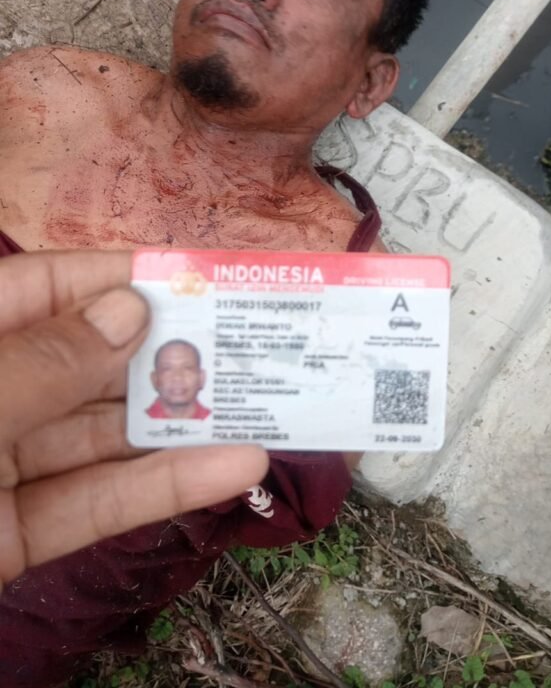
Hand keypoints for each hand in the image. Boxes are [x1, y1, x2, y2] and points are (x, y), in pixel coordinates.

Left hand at [0, 250, 267, 589]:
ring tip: (265, 400)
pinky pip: (96, 504)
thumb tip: (130, 308)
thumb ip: (46, 362)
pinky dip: (163, 489)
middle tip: (254, 336)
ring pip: (104, 436)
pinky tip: (235, 467)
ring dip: (183, 422)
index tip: (199, 273)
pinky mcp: (17, 536)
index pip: (48, 286)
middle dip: (169, 350)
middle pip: (88, 361)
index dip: (123, 276)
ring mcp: (2, 466)